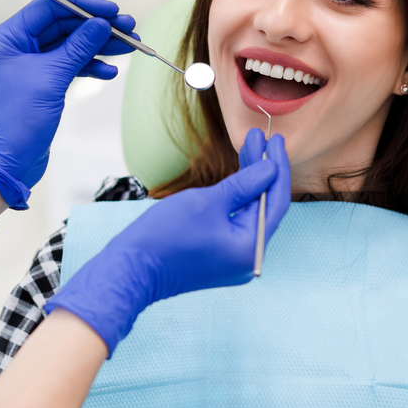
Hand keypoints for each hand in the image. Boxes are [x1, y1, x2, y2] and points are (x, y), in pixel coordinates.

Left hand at [0, 0, 136, 208]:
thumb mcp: (52, 78)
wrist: (7, 163)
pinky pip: (68, 65)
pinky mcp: (40, 83)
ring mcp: (28, 65)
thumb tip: (101, 24)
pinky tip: (109, 72)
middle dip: (96, 27)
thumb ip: (78, 47)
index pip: (48, 7)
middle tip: (129, 28)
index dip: (82, 6)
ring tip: (129, 47)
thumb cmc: (17, 121)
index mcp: (6, 38)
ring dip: (99, 46)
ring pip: (69, 46)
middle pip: (62, 25)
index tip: (112, 10)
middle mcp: (14, 47)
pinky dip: (89, 66)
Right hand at [44, 131, 290, 355]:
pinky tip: (237, 177)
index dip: (276, 167)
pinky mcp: (219, 257)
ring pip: (250, 214)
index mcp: (251, 248)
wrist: (131, 269)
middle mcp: (248, 258)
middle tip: (259, 138)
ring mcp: (233, 260)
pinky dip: (237, 200)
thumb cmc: (166, 236)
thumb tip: (270, 169)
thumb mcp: (208, 202)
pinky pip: (236, 223)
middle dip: (262, 171)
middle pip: (264, 207)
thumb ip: (244, 185)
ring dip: (249, 183)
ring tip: (249, 149)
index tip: (274, 139)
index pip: (275, 201)